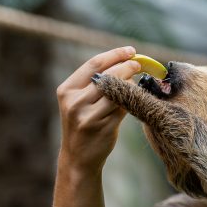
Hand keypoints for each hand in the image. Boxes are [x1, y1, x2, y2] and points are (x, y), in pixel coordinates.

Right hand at [55, 47, 142, 170]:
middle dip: (128, 66)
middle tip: (139, 64)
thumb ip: (96, 82)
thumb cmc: (83, 122)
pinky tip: (134, 98)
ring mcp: (88, 115)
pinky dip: (131, 100)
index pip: (94, 63)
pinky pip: (123, 107)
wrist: (78, 156)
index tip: (130, 50)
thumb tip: (126, 60)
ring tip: (136, 82)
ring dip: (131, 84)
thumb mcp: (80, 101)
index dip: (115, 54)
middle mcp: (74, 101)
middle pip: (109, 75)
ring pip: (118, 91)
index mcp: (66, 90)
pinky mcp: (102, 126)